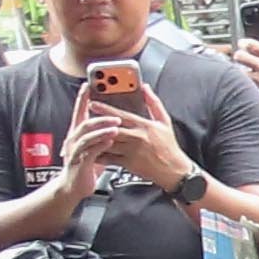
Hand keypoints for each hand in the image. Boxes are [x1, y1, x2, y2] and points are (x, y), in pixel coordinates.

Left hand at [66, 97, 190, 193]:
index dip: (106, 109)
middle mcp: (136, 138)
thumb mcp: (164, 122)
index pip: (121, 115)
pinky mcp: (128, 164)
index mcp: (144, 126)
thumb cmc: (169, 147)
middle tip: (84, 118)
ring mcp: (131, 151)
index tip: (93, 104)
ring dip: (95, 138)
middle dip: (96, 123)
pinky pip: (109, 158)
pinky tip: (91, 150)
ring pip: (108, 143)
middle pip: (111, 129)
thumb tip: (145, 88)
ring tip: (84, 133)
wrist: (173, 170)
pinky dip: (99, 154)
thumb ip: (153, 103)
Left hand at [234, 39, 258, 110]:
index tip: (243, 43)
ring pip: (242, 73)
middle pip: (240, 58)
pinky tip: (256, 83)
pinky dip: (251, 84)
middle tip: (240, 55)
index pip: (249, 44)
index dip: (243, 42)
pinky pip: (251, 87)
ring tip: (246, 69)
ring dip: (243, 70)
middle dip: (239, 55)